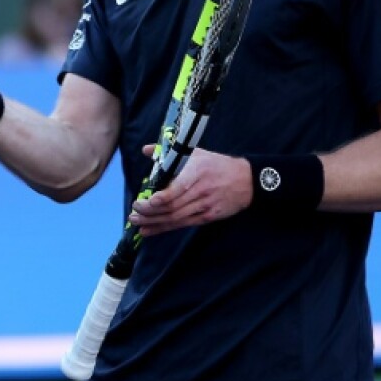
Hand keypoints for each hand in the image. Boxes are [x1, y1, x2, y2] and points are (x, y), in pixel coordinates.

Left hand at [127, 146, 251, 235]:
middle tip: (133, 214)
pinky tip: (151, 231)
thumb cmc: (217, 164)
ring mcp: (204, 206)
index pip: (175, 191)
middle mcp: (200, 192)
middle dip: (150, 213)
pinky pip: (184, 224)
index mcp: (195, 174)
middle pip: (172, 207)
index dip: (159, 200)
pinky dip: (166, 228)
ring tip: (137, 224)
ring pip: (176, 218)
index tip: (145, 202)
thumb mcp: (195, 153)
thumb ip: (168, 152)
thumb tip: (147, 150)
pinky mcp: (208, 217)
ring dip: (155, 223)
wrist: (247, 180)